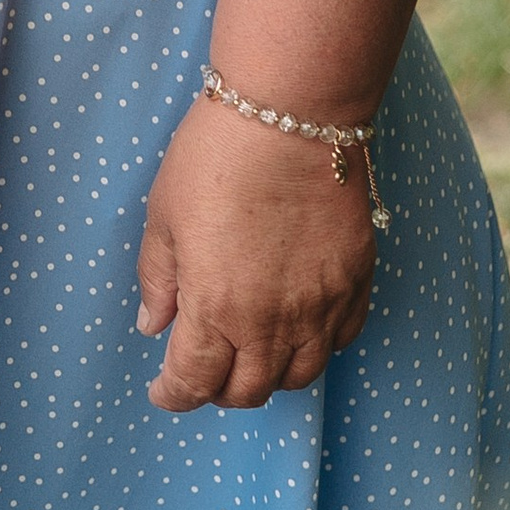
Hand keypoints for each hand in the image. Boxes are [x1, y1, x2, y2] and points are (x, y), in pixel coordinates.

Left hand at [135, 91, 375, 410]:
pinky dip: (317, 347)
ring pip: (298, 375)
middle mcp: (270, 322)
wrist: (291, 114)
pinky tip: (298, 328)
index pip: (194, 382)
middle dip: (219, 391)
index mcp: (215, 308)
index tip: (163, 390)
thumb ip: (158, 278)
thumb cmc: (215, 156)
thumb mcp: (164, 214)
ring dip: (268, 375)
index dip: (174, 394)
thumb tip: (154, 326)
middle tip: (204, 372)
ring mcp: (320, 306)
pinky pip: (342, 340)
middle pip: (248, 391)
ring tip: (249, 354)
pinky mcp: (355, 282)